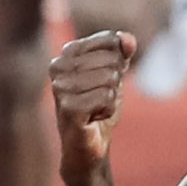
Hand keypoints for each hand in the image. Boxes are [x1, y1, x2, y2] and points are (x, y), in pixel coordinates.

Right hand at [50, 28, 132, 173]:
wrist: (89, 146)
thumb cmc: (99, 108)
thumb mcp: (114, 75)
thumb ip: (122, 53)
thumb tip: (128, 39)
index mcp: (67, 53)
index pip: (110, 40)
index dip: (119, 62)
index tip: (105, 80)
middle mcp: (58, 66)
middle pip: (112, 60)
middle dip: (114, 83)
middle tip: (99, 99)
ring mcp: (60, 87)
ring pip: (110, 79)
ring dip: (110, 99)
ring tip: (95, 109)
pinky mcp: (68, 107)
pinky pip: (106, 97)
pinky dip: (108, 110)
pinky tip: (94, 118)